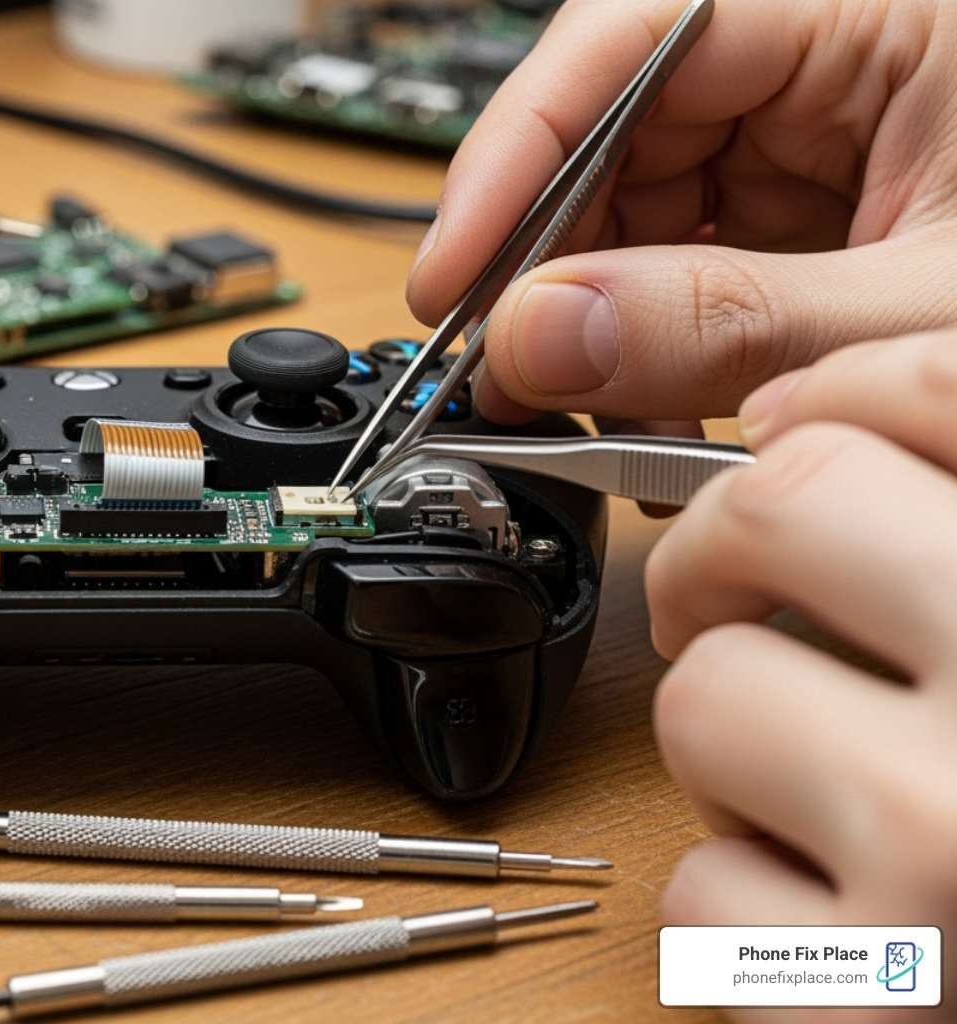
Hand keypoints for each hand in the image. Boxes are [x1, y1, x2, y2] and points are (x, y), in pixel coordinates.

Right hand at [408, 0, 956, 427]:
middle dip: (553, 256)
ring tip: (585, 410)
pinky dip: (660, 342)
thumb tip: (541, 337)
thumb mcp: (925, 313)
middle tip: (503, 367)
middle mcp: (845, 52)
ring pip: (647, 204)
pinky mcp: (824, 208)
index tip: (455, 272)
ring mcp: (829, 133)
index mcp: (889, 1)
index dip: (519, 150)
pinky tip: (655, 407)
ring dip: (600, 314)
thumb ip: (725, 324)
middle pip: (623, 124)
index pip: (639, 31)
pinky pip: (697, 258)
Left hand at [646, 329, 956, 1022]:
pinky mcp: (875, 997)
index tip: (796, 431)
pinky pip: (696, 889)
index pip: (935, 383)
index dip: (834, 394)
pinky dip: (737, 907)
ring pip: (707, 697)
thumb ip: (948, 491)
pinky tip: (840, 922)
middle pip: (778, 508)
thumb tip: (777, 413)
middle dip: (722, 553)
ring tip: (830, 792)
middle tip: (731, 597)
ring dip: (732, 744)